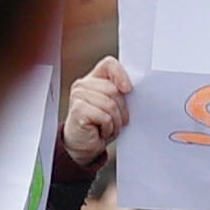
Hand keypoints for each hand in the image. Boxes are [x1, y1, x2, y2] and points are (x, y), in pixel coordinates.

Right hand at [59, 55, 134, 172]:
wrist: (84, 145)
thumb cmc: (99, 125)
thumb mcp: (113, 105)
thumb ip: (119, 93)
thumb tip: (131, 89)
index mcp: (94, 78)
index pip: (109, 64)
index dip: (121, 75)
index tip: (128, 90)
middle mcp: (83, 84)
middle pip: (113, 89)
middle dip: (121, 110)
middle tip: (119, 121)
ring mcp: (78, 96)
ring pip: (109, 105)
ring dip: (115, 122)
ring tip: (109, 128)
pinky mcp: (78, 110)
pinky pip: (104, 117)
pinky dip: (108, 129)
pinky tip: (101, 132)